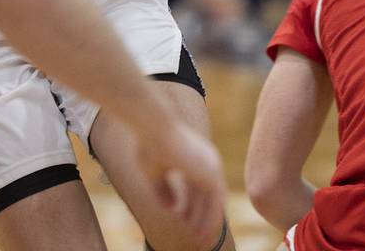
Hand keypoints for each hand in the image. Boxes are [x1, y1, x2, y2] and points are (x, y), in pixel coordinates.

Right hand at [134, 122, 226, 240]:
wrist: (153, 126)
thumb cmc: (149, 143)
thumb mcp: (154, 172)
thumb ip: (163, 190)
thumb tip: (171, 209)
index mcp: (196, 156)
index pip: (199, 186)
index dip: (191, 204)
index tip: (183, 219)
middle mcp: (207, 161)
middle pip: (209, 195)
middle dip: (202, 215)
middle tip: (196, 233)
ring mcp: (211, 166)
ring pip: (214, 201)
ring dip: (207, 220)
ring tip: (199, 238)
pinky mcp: (210, 173)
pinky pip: (215, 203)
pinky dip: (209, 218)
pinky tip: (200, 231)